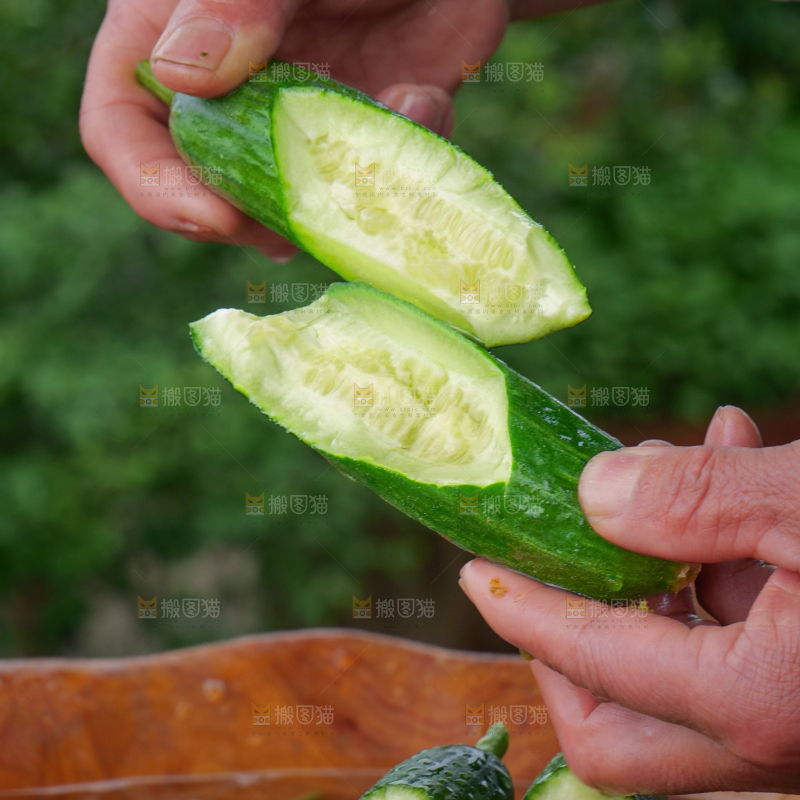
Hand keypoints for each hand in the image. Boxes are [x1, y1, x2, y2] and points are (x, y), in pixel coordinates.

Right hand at [79, 0, 509, 259]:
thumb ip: (229, 5)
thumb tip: (176, 77)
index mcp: (176, 31)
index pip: (120, 123)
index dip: (153, 183)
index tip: (216, 216)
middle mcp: (229, 81)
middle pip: (198, 178)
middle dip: (242, 214)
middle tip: (286, 227)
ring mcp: (293, 110)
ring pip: (281, 193)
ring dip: (320, 203)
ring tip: (352, 183)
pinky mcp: (356, 125)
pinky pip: (365, 171)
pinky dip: (393, 156)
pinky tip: (417, 101)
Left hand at [460, 405, 799, 795]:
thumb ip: (698, 498)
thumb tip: (592, 494)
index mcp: (757, 702)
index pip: (592, 662)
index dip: (522, 610)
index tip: (474, 569)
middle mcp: (771, 742)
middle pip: (613, 732)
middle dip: (562, 648)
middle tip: (545, 572)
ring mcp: (792, 726)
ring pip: (673, 690)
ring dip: (650, 583)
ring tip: (660, 476)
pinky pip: (734, 651)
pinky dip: (715, 569)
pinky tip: (731, 470)